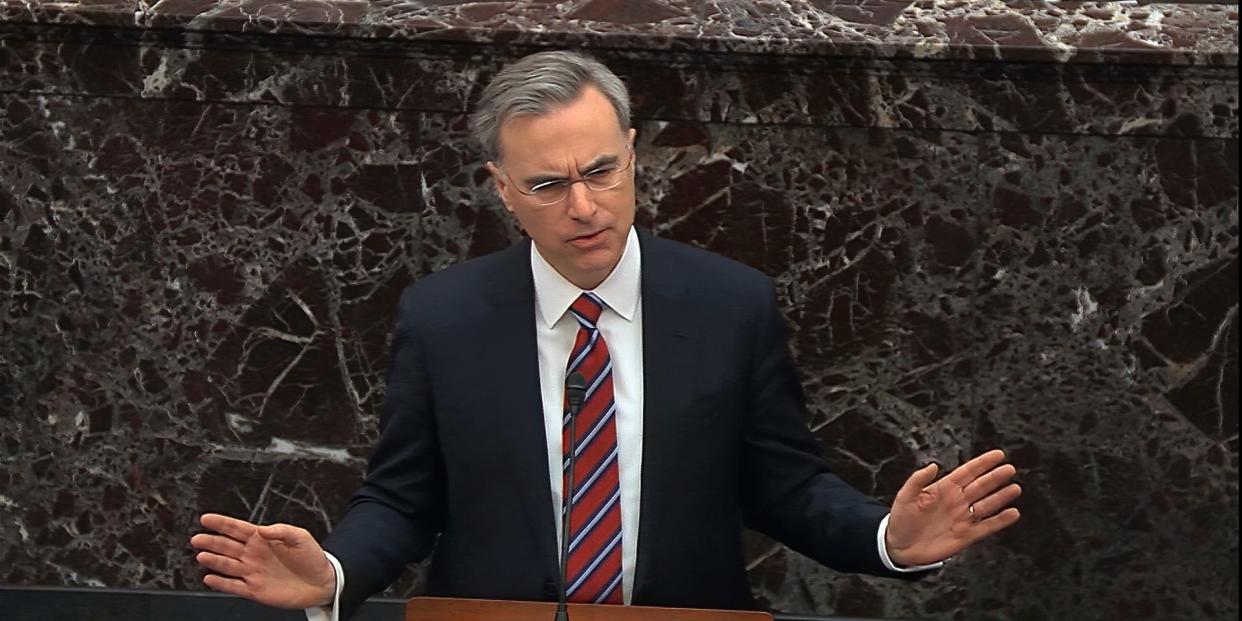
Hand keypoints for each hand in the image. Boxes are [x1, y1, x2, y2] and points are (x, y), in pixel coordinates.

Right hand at [190, 513, 335, 608]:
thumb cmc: (312, 558)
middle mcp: (254, 555)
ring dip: (214, 561)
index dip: (221, 523)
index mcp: (263, 539)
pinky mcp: (255, 590)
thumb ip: (282, 531)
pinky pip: (234, 586)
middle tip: (197, 538)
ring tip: (201, 556)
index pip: (238, 529)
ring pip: (227, 565)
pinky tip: (209, 578)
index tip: (206, 519)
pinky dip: (221, 583)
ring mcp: (253, 572)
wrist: (322, 583)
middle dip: (212, 542)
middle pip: (227, 546)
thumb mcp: (301, 537)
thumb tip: (262, 529)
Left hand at [884, 449, 1020, 566]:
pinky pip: (987, 526)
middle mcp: (957, 501)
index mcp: (944, 488)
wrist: (900, 546)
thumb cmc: (901, 519)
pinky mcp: (966, 535)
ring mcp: (963, 518)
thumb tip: (933, 465)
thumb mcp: (905, 496)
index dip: (982, 463)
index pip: (967, 472)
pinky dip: (1000, 521)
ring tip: (1015, 488)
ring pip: (987, 504)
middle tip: (1010, 469)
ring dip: (1001, 497)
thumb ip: (917, 480)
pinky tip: (1012, 513)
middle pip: (981, 486)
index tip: (998, 455)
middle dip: (995, 477)